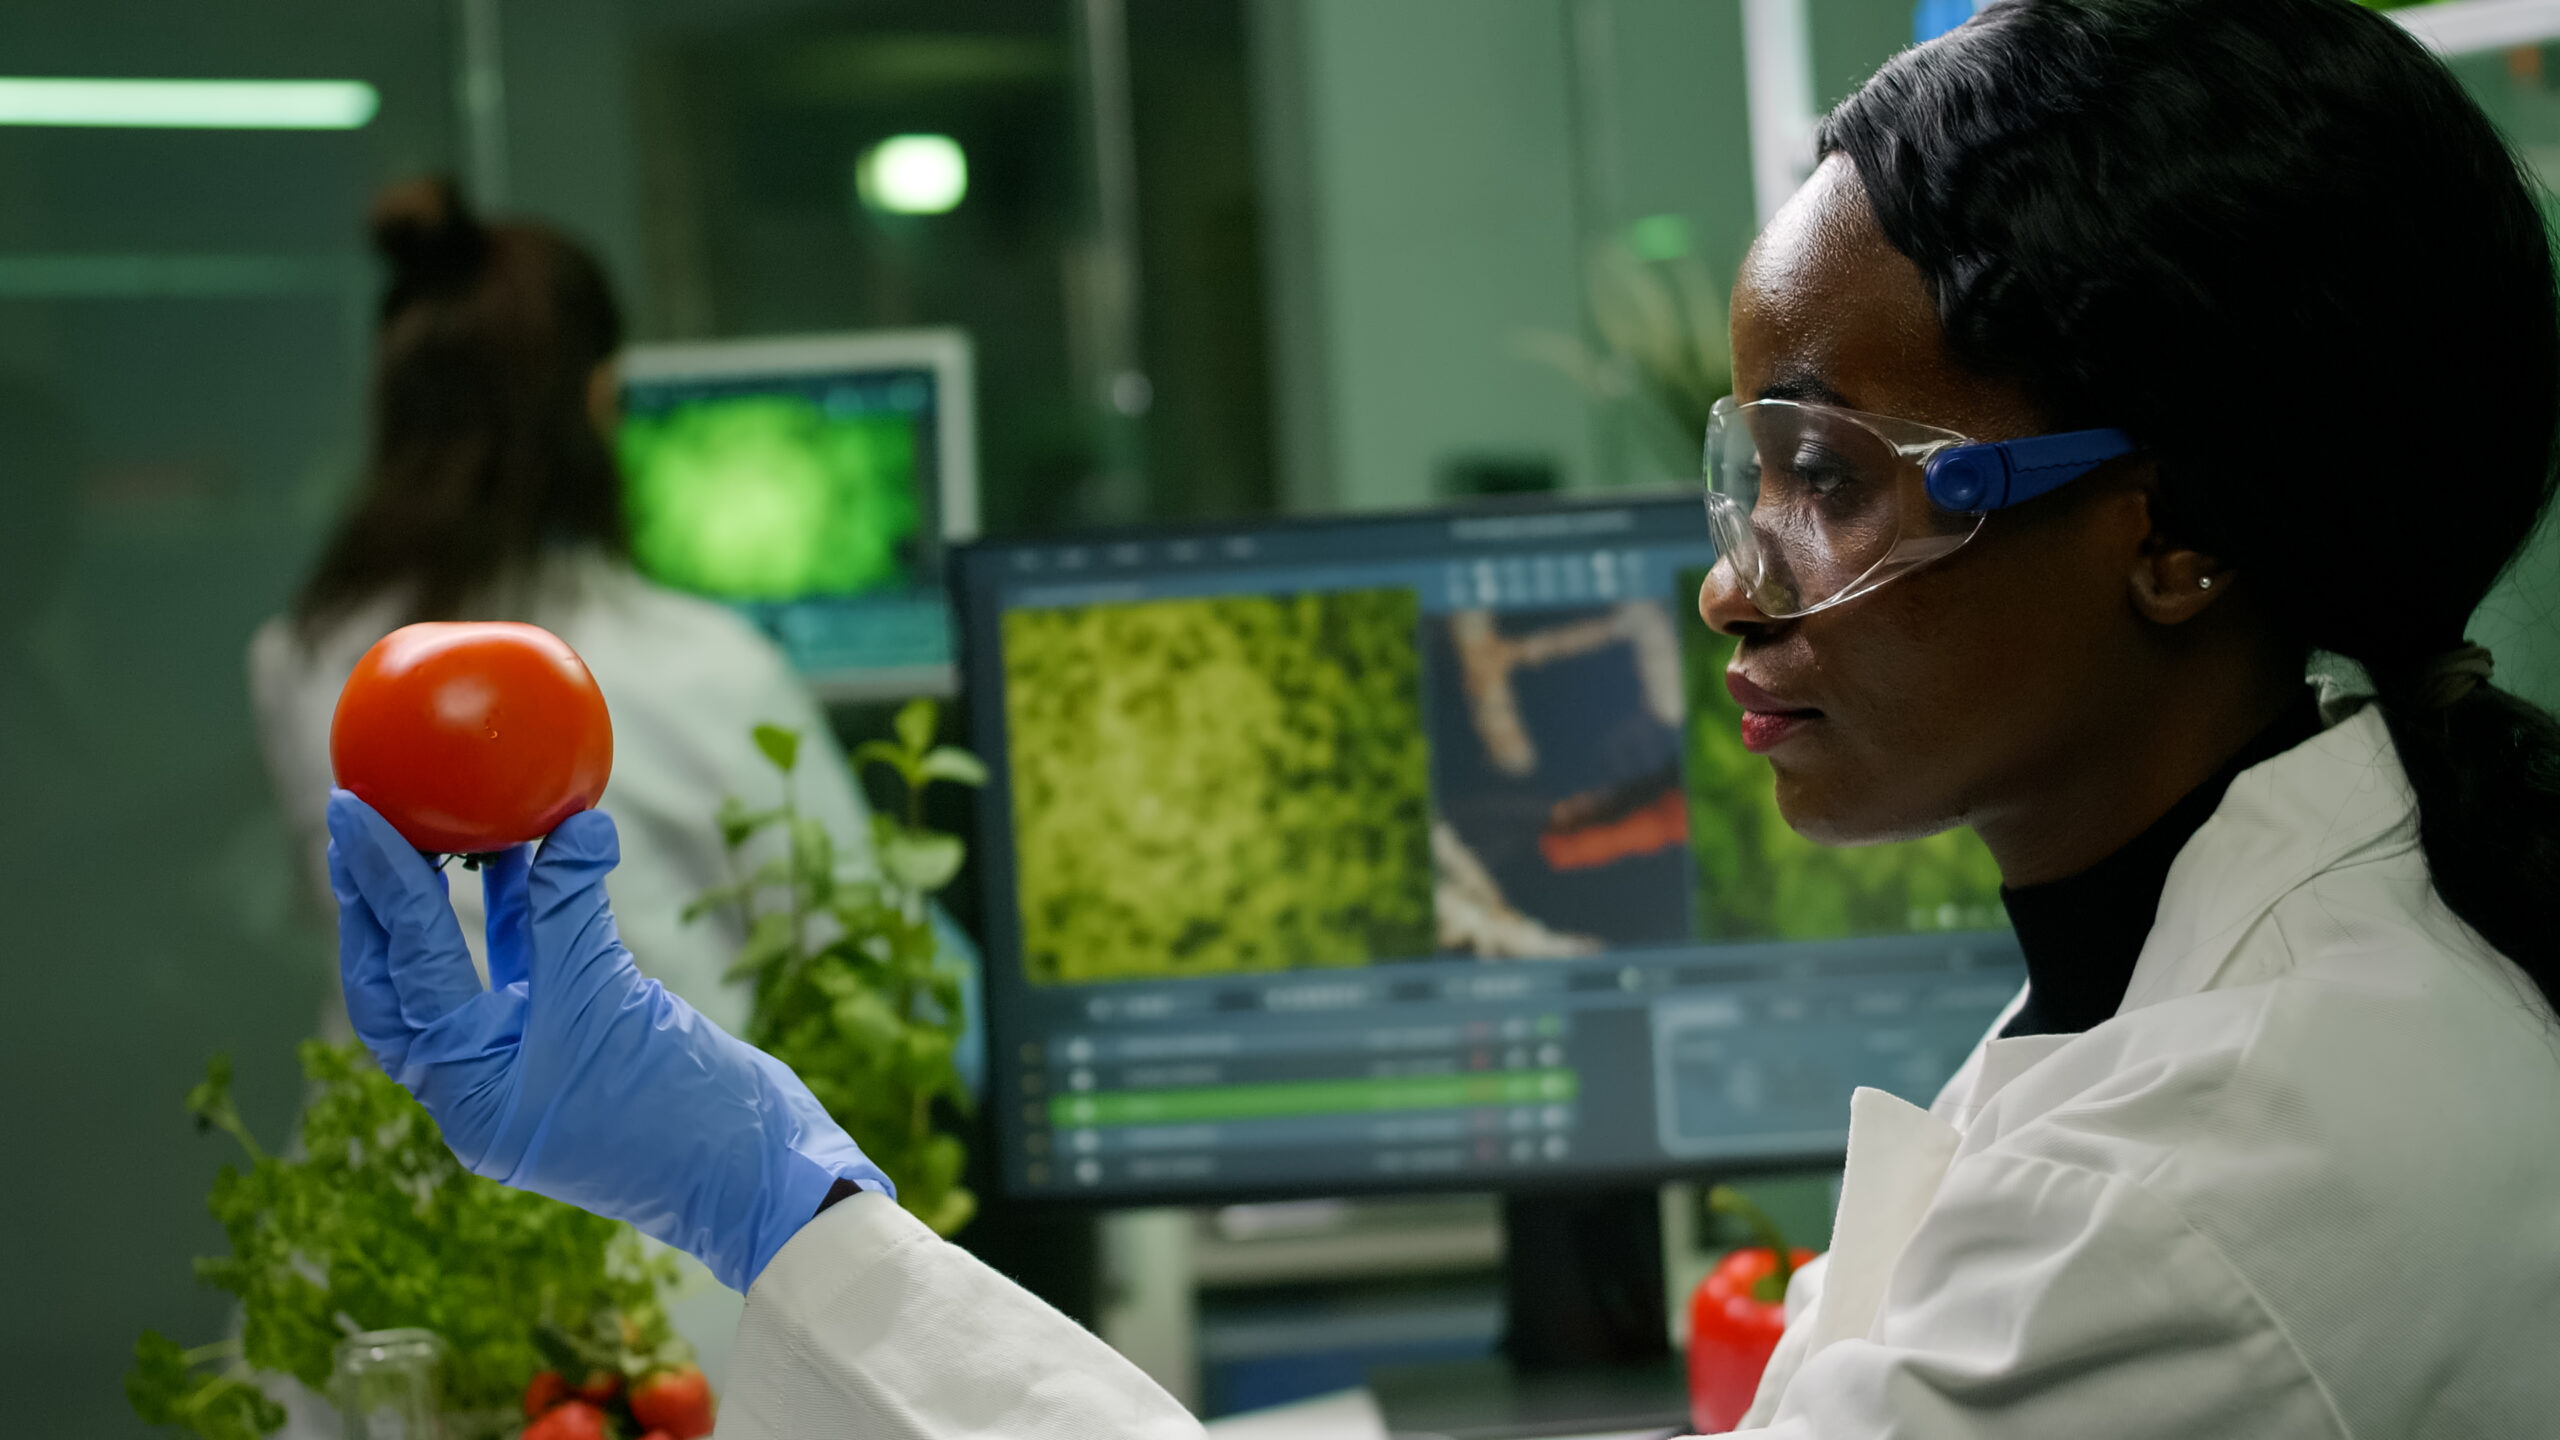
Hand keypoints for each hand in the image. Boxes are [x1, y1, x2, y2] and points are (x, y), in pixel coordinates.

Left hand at [327, 788, 890, 1292]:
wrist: (751, 1175)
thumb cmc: (674, 1110)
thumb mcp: (610, 998)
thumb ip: (577, 906)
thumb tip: (576, 819)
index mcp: (464, 1090)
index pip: (407, 972)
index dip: (382, 886)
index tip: (357, 813)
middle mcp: (476, 1082)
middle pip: (398, 982)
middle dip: (375, 902)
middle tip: (359, 818)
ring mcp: (519, 1065)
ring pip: (457, 974)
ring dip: (445, 900)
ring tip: (433, 818)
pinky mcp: (566, 1043)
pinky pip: (524, 970)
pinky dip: (519, 914)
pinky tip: (523, 853)